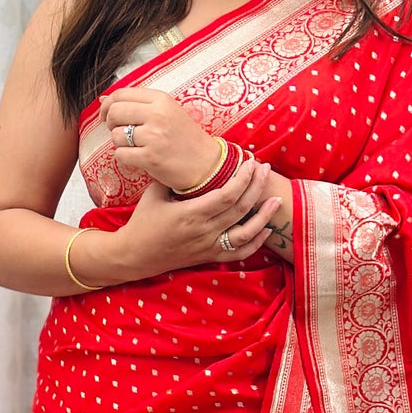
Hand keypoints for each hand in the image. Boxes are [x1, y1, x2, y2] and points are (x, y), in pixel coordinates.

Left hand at [101, 86, 224, 192]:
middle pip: (115, 112)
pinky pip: (120, 155)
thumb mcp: (168, 112)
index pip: (121, 94)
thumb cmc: (186, 139)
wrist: (206, 165)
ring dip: (121, 144)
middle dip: (111, 124)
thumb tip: (103, 98)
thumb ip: (138, 104)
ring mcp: (154, 136)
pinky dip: (125, 159)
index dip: (108, 105)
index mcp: (161, 100)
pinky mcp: (150, 158)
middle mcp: (157, 115)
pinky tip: (138, 159)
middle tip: (121, 132)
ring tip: (136, 147)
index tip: (106, 115)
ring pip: (116, 136)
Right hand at [114, 154, 282, 276]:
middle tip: (265, 169)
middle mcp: (204, 231)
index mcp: (190, 214)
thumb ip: (173, 177)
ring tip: (276, 199)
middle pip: (240, 208)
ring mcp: (209, 246)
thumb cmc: (143, 222)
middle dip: (256, 187)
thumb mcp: (154, 193)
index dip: (243, 178)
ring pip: (246, 233)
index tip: (250, 162)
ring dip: (264, 215)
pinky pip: (238, 253)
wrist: (135, 255)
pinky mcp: (209, 256)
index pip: (227, 194)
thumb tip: (189, 155)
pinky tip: (265, 229)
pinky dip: (255, 242)